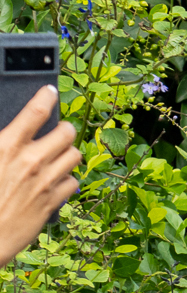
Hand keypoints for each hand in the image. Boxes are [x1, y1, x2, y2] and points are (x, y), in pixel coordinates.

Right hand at [0, 88, 79, 264]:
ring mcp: (45, 182)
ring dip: (67, 153)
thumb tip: (11, 135)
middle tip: (58, 131)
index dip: (46, 97)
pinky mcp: (53, 202)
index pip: (36, 112)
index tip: (50, 91)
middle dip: (64, 129)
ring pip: (74, 155)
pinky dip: (67, 179)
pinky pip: (73, 182)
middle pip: (66, 132)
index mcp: (6, 146)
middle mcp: (30, 161)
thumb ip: (1, 144)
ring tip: (58, 154)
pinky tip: (56, 180)